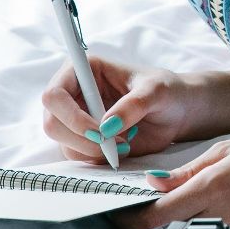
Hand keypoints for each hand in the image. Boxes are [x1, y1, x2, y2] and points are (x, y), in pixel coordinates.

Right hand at [40, 55, 194, 163]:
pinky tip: (121, 149)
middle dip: (82, 139)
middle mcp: (73, 93)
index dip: (71, 116)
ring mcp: (76, 117)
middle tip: (116, 144)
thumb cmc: (167, 91)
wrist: (177, 112)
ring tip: (125, 144)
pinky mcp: (83, 138)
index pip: (54, 94)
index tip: (101, 131)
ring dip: (92, 151)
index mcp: (84, 70)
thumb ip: (134, 105)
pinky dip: (97, 158)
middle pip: (52, 123)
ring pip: (63, 143)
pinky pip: (77, 155)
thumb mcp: (157, 91)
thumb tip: (106, 126)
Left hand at [109, 133, 229, 228]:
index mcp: (214, 188)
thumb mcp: (229, 151)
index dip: (129, 218)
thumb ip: (188, 172)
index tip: (117, 212)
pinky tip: (219, 219)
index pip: (154, 216)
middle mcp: (224, 217)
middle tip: (143, 212)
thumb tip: (153, 185)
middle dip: (150, 225)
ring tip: (186, 212)